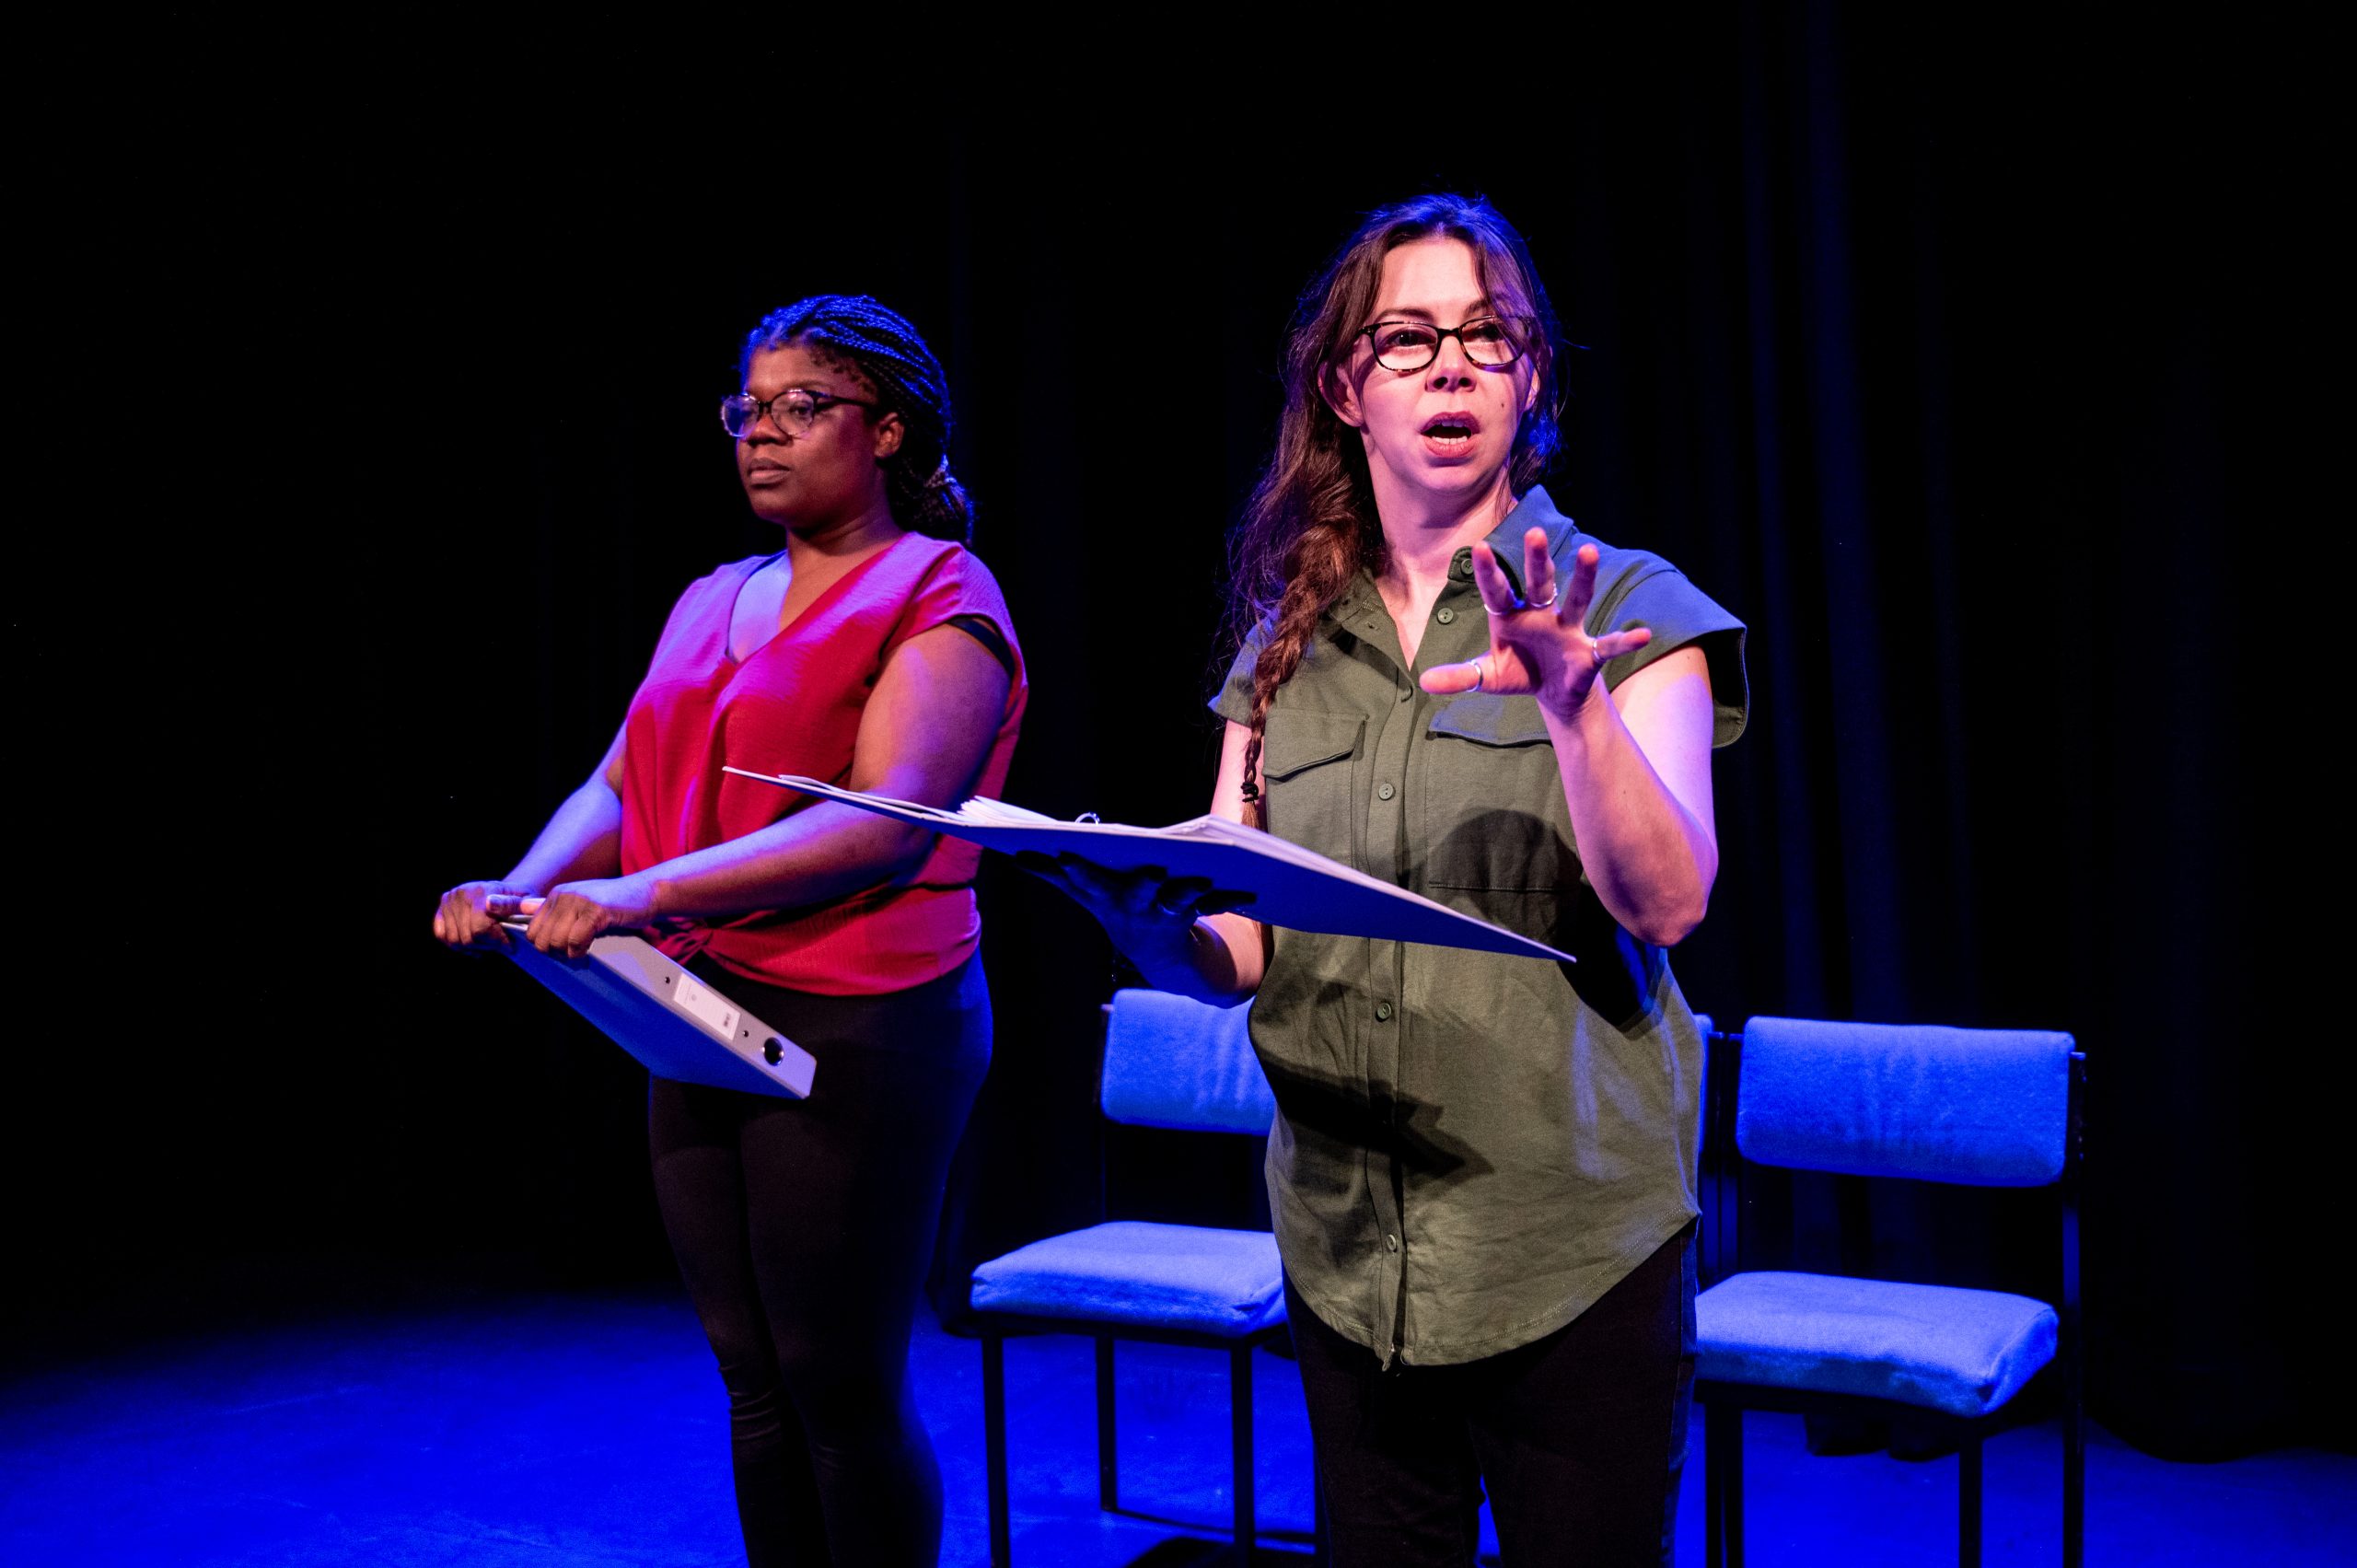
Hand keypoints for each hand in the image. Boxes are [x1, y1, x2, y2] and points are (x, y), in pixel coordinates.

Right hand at [433, 880, 534, 949]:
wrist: (505, 893)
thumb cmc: (518, 900)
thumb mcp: (524, 901)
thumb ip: (511, 904)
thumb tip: (490, 905)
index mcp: (481, 890)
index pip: (481, 927)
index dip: (497, 941)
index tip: (509, 946)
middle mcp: (461, 893)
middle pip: (468, 937)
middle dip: (487, 945)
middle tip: (500, 945)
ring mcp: (449, 901)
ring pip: (455, 940)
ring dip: (473, 947)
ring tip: (488, 945)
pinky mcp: (441, 909)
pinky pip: (442, 935)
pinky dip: (457, 945)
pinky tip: (473, 946)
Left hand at [523, 873, 660, 959]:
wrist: (647, 892)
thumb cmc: (615, 904)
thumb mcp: (581, 904)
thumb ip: (555, 911)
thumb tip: (524, 910)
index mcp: (557, 895)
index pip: (532, 930)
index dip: (544, 945)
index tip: (561, 949)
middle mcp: (564, 895)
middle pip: (541, 938)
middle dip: (555, 952)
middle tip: (573, 952)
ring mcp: (579, 902)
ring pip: (556, 941)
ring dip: (569, 953)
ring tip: (583, 949)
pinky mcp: (596, 911)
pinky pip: (576, 941)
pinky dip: (581, 951)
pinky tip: (590, 948)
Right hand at [1015, 852, 1255, 945]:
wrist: (1162, 959)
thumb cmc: (1120, 910)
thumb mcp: (1086, 895)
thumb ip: (1053, 874)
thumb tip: (1017, 853)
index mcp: (1106, 897)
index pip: (1085, 880)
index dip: (1075, 868)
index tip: (1063, 853)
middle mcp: (1133, 908)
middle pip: (1134, 892)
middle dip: (1138, 883)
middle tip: (1149, 871)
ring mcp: (1164, 914)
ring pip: (1176, 900)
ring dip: (1189, 891)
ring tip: (1202, 880)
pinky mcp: (1194, 915)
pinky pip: (1214, 905)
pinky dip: (1231, 898)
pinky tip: (1250, 892)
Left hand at [1420, 531, 1651, 717]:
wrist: (1553, 694)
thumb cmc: (1519, 673)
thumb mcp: (1488, 677)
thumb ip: (1461, 677)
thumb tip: (1423, 681)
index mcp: (1512, 616)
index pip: (1498, 591)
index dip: (1489, 571)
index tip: (1477, 546)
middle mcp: (1542, 614)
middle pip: (1539, 582)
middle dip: (1536, 560)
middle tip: (1533, 532)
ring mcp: (1568, 629)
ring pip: (1577, 598)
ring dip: (1583, 577)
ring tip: (1589, 552)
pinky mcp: (1589, 651)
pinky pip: (1609, 644)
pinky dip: (1626, 640)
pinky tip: (1642, 634)